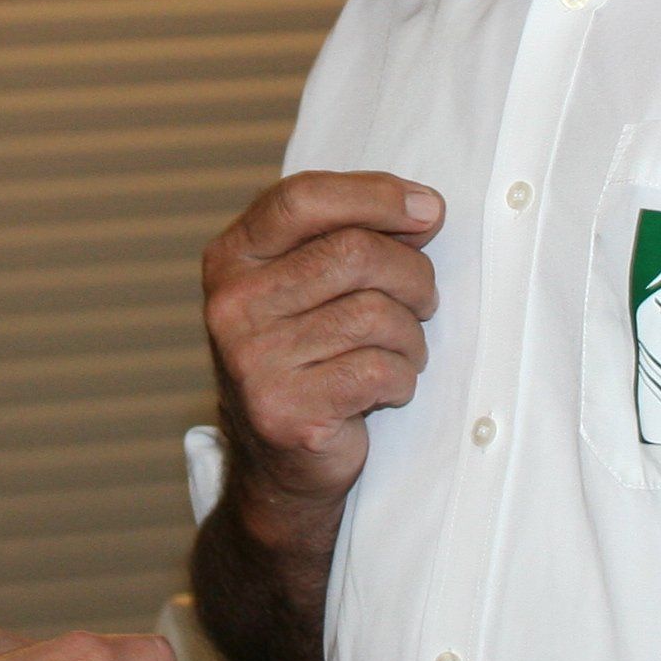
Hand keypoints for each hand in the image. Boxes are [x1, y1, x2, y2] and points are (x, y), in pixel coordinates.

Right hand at [202, 171, 443, 513]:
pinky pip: (379, 369)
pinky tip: (385, 388)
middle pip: (353, 252)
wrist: (279, 464)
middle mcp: (231, 305)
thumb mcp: (310, 284)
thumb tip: (424, 209)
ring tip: (401, 351)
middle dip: (412, 273)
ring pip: (375, 313)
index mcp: (232, 259)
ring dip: (410, 335)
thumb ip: (350, 235)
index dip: (375, 196)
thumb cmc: (309, 357)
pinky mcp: (285, 410)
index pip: (302, 199)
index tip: (429, 210)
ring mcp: (252, 360)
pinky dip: (402, 378)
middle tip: (424, 300)